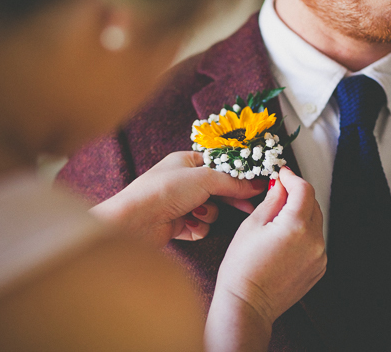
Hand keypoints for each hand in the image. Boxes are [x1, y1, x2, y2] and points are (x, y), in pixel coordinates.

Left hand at [89, 151, 265, 247]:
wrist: (135, 221)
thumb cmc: (163, 190)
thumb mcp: (204, 178)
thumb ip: (232, 182)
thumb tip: (255, 184)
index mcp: (186, 162)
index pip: (219, 166)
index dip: (237, 175)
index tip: (254, 182)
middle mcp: (183, 182)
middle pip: (217, 190)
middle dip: (228, 199)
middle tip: (247, 206)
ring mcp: (180, 204)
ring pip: (211, 211)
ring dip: (207, 215)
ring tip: (195, 213)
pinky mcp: (177, 225)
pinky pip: (200, 228)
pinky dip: (197, 228)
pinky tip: (186, 226)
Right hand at [205, 167, 326, 351]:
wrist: (247, 305)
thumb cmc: (242, 268)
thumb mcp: (252, 226)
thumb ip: (271, 201)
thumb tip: (280, 184)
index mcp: (296, 226)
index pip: (303, 189)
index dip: (292, 178)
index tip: (282, 174)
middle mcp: (314, 241)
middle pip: (313, 204)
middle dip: (297, 194)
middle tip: (279, 191)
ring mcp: (319, 256)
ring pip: (315, 222)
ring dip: (301, 213)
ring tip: (278, 216)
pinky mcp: (319, 268)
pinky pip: (315, 240)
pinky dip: (304, 232)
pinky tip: (284, 237)